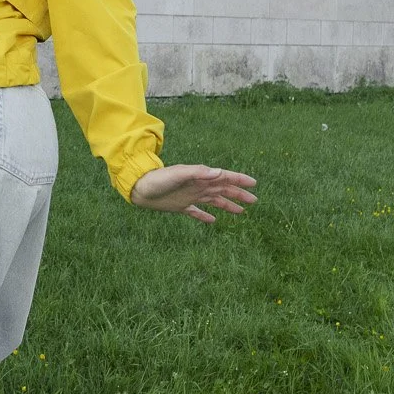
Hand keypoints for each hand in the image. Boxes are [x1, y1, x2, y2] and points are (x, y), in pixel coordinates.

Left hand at [128, 163, 257, 223]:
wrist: (139, 188)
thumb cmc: (158, 179)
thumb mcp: (178, 174)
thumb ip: (198, 172)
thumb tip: (219, 172)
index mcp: (200, 177)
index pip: (224, 178)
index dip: (239, 180)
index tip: (254, 184)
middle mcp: (198, 186)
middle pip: (223, 190)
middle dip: (239, 194)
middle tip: (254, 200)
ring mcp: (190, 196)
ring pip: (214, 201)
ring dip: (228, 205)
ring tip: (241, 212)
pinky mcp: (181, 206)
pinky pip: (197, 212)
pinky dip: (205, 216)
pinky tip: (213, 221)